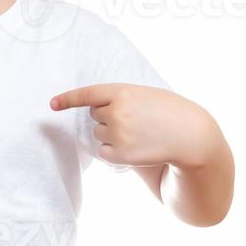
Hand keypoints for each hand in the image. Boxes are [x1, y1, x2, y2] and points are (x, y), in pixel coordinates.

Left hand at [50, 83, 214, 168]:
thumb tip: (95, 109)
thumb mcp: (146, 94)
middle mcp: (116, 111)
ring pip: (99, 133)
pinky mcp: (119, 154)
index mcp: (122, 91)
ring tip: (140, 134)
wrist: (192, 136)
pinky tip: (135, 148)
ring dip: (112, 134)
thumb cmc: (170, 112)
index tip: (53, 104)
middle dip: (109, 116)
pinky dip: (113, 150)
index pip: (88, 94)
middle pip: (95, 115)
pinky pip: (103, 151)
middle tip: (135, 120)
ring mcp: (117, 134)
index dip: (68, 99)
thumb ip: (121, 97)